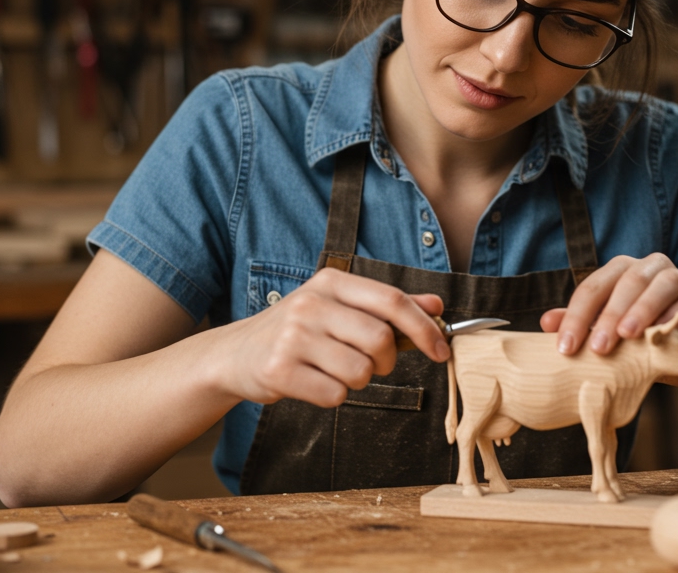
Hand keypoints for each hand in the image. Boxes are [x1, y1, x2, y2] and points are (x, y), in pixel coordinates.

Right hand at [213, 267, 448, 407]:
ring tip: (332, 371)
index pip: (392, 300)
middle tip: (370, 364)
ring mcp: (292, 336)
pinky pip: (334, 395)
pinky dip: (332, 396)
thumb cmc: (297, 331)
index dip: (424, 328)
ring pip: (360, 372)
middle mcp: (311, 303)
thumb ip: (387, 306)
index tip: (441, 350)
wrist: (235, 354)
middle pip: (380, 340)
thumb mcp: (339, 307)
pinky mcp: (279, 370)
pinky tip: (313, 383)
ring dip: (356, 381)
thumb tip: (437, 305)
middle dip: (385, 361)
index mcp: (331, 281)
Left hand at [540, 253, 677, 389]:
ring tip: (626, 336)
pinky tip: (662, 332)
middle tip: (597, 349)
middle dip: (607, 314)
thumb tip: (545, 322)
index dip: (576, 315)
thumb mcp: (613, 341)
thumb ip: (584, 327)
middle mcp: (651, 270)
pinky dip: (676, 314)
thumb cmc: (649, 346)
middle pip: (625, 280)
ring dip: (641, 308)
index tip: (564, 348)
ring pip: (661, 283)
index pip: (594, 287)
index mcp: (623, 274)